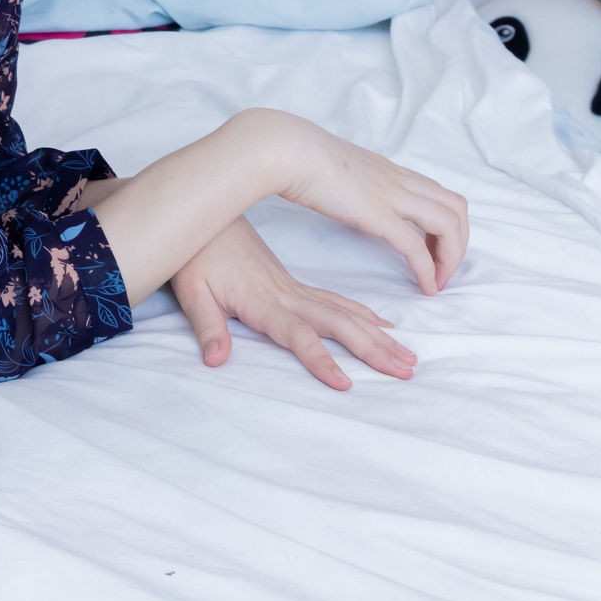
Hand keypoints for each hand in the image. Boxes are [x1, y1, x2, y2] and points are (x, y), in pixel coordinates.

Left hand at [171, 216, 415, 390]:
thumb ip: (207, 328)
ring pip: (344, 313)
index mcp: (262, 301)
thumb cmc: (195, 259)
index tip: (345, 383)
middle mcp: (286, 296)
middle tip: (405, 371)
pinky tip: (384, 326)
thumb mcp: (192, 294)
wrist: (203, 217)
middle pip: (336, 324)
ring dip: (377, 336)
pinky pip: (337, 301)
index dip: (319, 359)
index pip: (297, 335)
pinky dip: (363, 314)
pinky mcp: (295, 284)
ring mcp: (294, 289)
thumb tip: (215, 360)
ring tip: (408, 357)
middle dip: (372, 349)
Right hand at [249, 109, 470, 295]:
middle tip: (443, 269)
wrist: (285, 148)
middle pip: (456, 208)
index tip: (433, 249)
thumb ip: (348, 181)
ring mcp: (391, 195)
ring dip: (451, 257)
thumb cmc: (296, 155)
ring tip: (437, 281)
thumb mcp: (334, 166)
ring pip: (449, 224)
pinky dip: (427, 270)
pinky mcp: (377, 214)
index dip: (446, 224)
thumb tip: (341, 192)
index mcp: (388, 170)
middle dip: (458, 243)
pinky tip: (424, 287)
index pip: (438, 193)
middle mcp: (398, 180)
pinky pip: (415, 247)